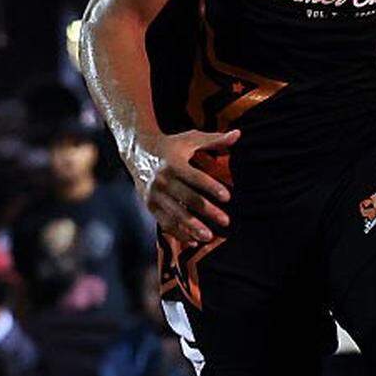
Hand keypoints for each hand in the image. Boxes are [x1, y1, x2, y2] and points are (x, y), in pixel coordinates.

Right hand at [129, 129, 238, 244]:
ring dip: (192, 227)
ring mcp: (154, 194)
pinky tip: (193, 241)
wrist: (137, 150)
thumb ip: (214, 139)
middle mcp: (162, 179)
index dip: (211, 187)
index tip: (228, 197)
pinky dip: (178, 233)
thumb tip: (238, 134)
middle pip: (187, 198)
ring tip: (210, 236)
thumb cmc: (170, 145)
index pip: (195, 177)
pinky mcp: (149, 204)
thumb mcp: (190, 139)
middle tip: (226, 221)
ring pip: (175, 214)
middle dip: (207, 211)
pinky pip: (164, 222)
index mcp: (173, 163)